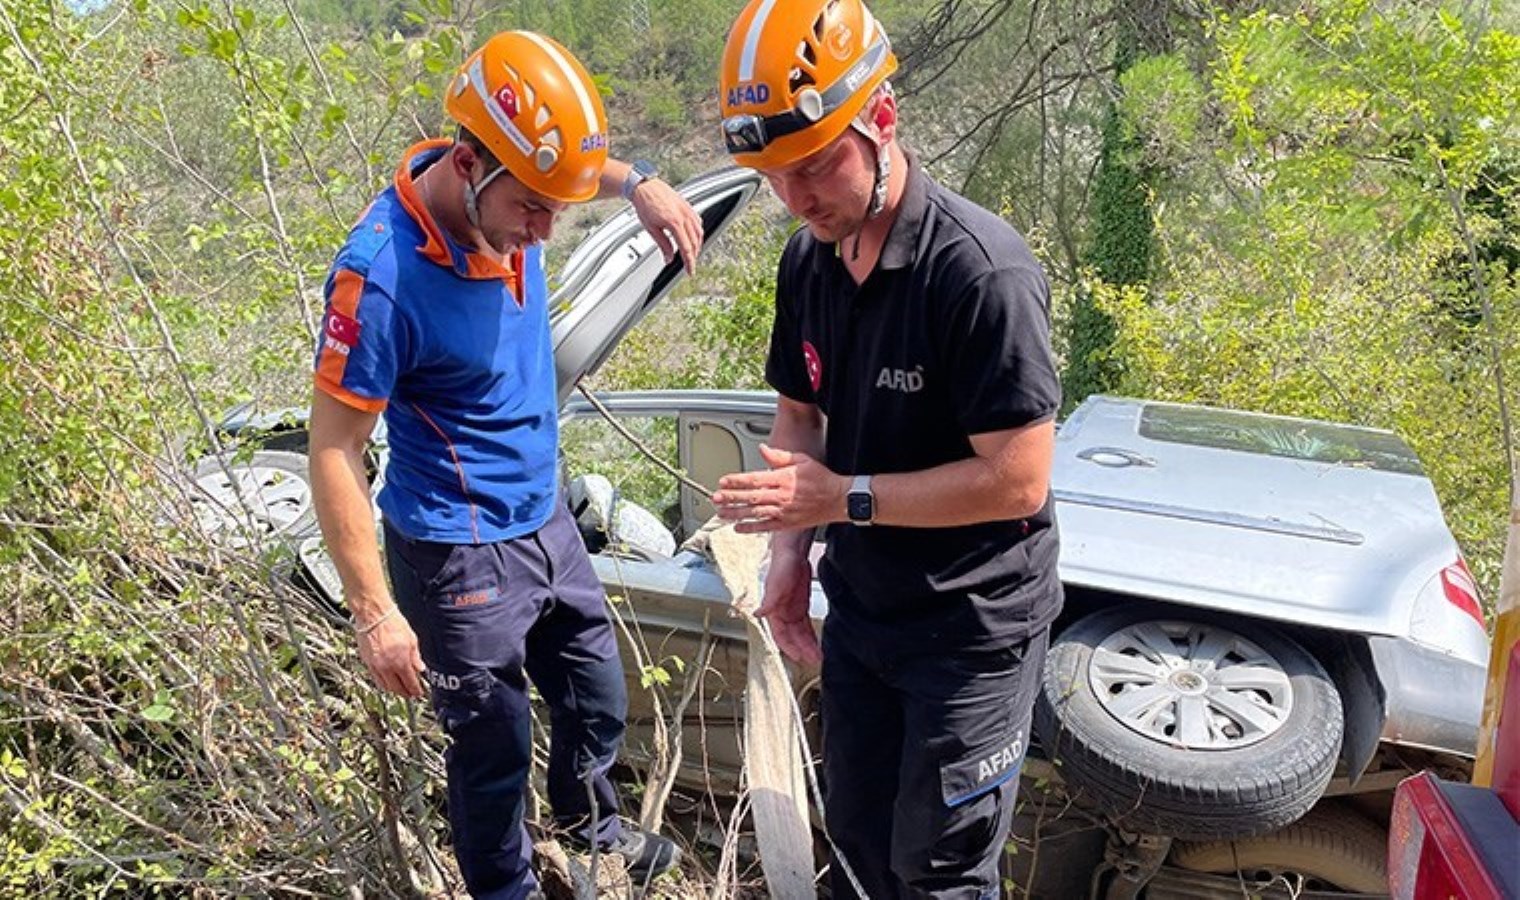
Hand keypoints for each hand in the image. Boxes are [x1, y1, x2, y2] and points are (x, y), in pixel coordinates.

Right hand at [358, 612, 425, 698]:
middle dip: (405, 693)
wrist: (374, 615)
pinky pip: (375, 678)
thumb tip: (420, 668)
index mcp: (400, 662)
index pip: (410, 683)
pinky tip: (388, 680)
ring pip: (384, 686)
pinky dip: (383, 682)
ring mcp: (375, 666)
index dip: (415, 690)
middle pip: (397, 688)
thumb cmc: (393, 623)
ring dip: (393, 689)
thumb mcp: (412, 639)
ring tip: (400, 689)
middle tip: (411, 694)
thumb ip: (416, 657)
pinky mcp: (367, 662)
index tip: (419, 693)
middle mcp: (387, 667)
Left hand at [630, 178, 703, 273]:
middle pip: (695, 242)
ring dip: (697, 244)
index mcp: (675, 223)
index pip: (686, 248)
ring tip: (692, 252)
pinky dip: (698, 232)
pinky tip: (694, 235)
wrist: (644, 186)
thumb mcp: (651, 228)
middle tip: (689, 264)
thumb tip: (669, 257)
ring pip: (699, 232)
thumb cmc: (645, 204)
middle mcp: (684, 216)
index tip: (690, 271)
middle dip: (693, 255)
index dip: (689, 262)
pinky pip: (698, 222)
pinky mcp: (687, 206)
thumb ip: (663, 245)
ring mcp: (687, 210)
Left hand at [712, 444, 846, 533]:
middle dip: (731, 498)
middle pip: (751, 497)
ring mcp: (784, 512)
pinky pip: (765, 527)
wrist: (838, 499)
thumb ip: (780, 456)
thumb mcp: (802, 460)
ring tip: (721, 512)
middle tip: (715, 498)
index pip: (755, 479)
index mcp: (784, 479)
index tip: (723, 481)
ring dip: (736, 513)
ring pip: (755, 513)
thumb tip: (763, 449)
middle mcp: (782, 496)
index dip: (737, 481)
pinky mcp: (787, 524)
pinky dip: (751, 528)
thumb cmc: (821, 479)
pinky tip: (738, 528)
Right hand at [755, 551, 821, 665]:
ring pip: (800, 633)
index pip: (780, 635)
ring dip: (808, 645)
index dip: (788, 647)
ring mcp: (792, 610)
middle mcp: (782, 613)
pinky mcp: (801, 605)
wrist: (793, 551)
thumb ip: (768, 601)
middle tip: (814, 660)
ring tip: (818, 656)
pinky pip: (806, 625)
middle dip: (802, 650)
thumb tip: (756, 614)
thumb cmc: (782, 564)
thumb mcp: (775, 584)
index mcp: (773, 610)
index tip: (798, 657)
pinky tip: (817, 643)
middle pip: (792, 637)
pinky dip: (811, 635)